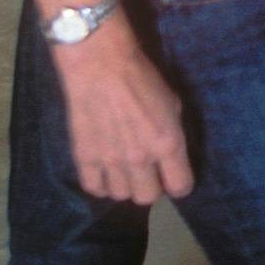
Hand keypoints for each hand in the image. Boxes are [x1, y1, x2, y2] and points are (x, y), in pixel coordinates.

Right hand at [53, 26, 195, 203]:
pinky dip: (101, 184)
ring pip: (121, 196)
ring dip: (125, 185)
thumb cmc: (142, 79)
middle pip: (148, 198)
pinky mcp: (84, 158)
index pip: (180, 187)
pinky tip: (104, 171)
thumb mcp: (172, 104)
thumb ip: (172, 135)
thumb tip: (171, 156)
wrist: (100, 66)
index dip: (179, 185)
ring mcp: (110, 161)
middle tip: (148, 173)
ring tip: (124, 170)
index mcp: (167, 144)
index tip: (174, 178)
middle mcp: (140, 159)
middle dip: (152, 187)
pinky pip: (94, 188)